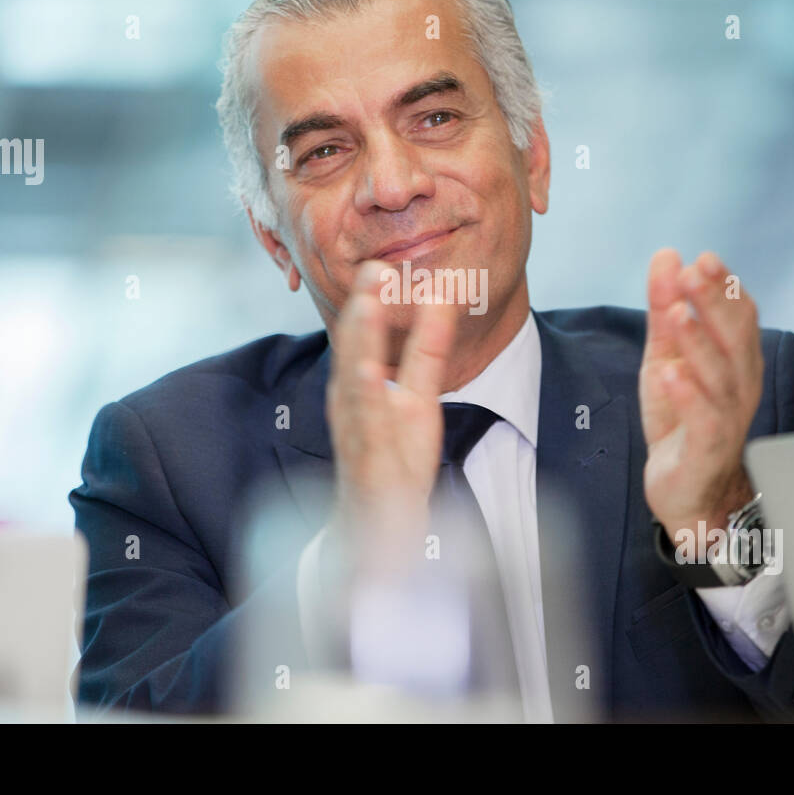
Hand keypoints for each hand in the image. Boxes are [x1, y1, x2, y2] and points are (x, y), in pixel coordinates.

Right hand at [325, 260, 457, 574]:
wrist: (378, 531)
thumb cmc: (394, 459)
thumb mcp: (418, 398)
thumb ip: (426, 351)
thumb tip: (442, 297)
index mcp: (361, 388)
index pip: (364, 338)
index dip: (370, 302)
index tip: (380, 263)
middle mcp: (351, 408)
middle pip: (353, 353)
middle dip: (362, 311)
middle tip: (373, 269)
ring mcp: (356, 437)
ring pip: (354, 386)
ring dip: (358, 345)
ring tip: (367, 306)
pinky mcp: (367, 467)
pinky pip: (364, 432)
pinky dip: (365, 402)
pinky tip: (369, 375)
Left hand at [639, 249, 763, 540]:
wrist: (688, 491)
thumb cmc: (683, 418)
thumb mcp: (666, 355)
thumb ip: (665, 308)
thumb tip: (666, 256)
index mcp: (735, 360)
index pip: (740, 316)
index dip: (724, 288)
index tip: (702, 259)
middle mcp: (739, 385)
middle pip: (734, 338)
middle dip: (715, 302)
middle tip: (695, 271)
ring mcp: (727, 417)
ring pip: (721, 377)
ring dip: (699, 344)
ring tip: (677, 315)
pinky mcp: (707, 449)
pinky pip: (705, 421)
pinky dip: (690, 396)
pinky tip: (671, 374)